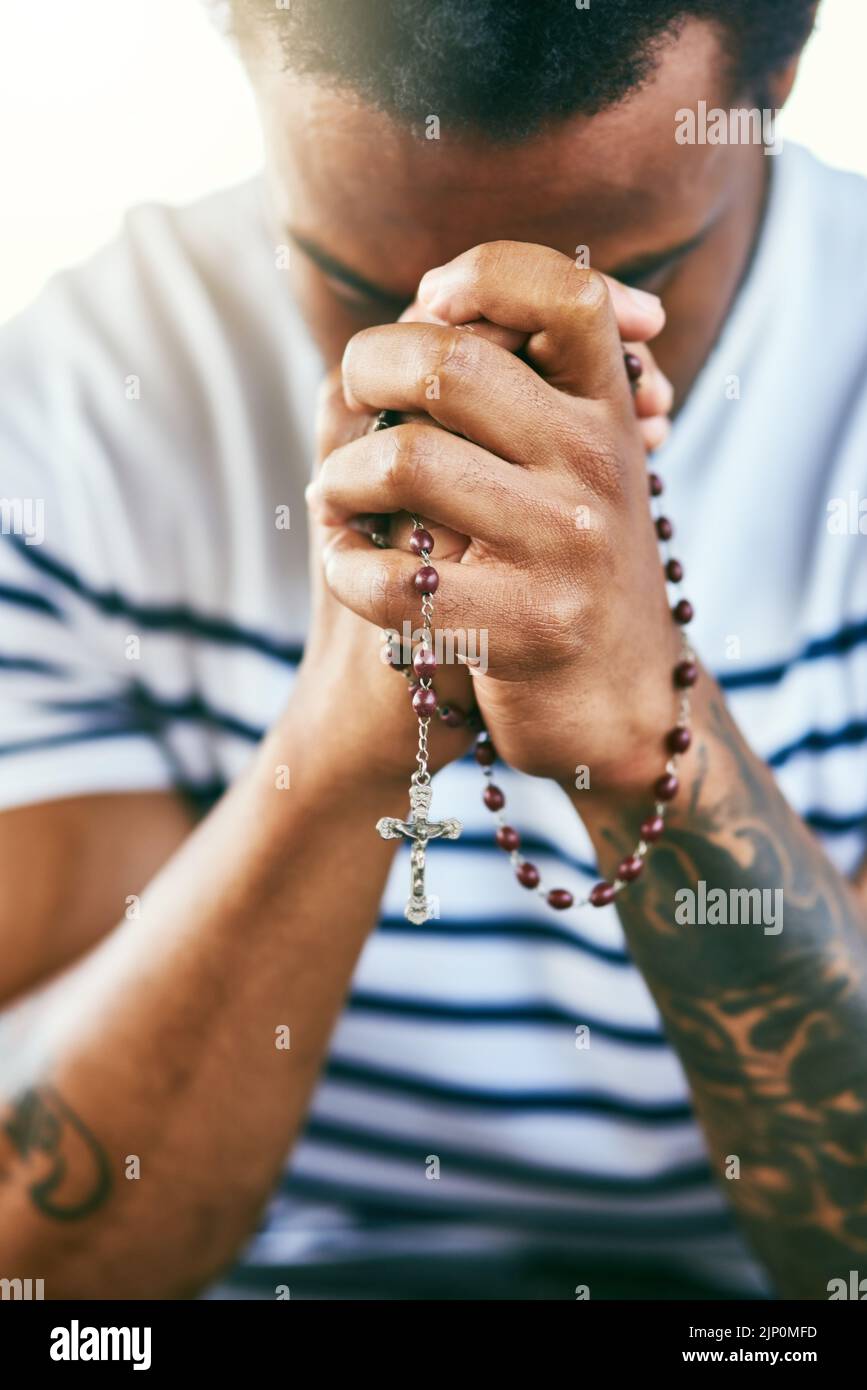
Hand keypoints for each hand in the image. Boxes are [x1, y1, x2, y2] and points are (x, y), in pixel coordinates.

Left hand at [308, 241, 680, 793]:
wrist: (613, 703)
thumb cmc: (562, 566)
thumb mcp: (572, 467)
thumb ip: (521, 388)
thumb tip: (430, 301)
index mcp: (607, 414)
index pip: (565, 292)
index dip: (483, 274)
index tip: (431, 304)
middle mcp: (596, 467)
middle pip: (449, 362)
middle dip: (366, 370)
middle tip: (351, 402)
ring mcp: (565, 549)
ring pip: (405, 462)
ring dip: (337, 480)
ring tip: (334, 499)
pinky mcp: (527, 631)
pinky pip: (393, 579)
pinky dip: (346, 568)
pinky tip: (349, 566)